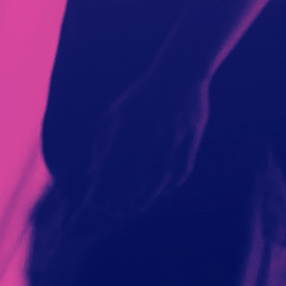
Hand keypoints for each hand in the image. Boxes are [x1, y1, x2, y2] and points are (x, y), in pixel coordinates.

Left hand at [80, 69, 214, 222]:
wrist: (181, 73)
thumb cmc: (142, 95)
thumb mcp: (115, 112)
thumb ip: (101, 141)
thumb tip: (93, 172)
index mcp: (126, 123)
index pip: (110, 162)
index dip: (102, 185)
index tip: (95, 202)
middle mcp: (150, 129)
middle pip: (136, 173)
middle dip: (126, 197)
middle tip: (119, 211)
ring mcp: (174, 133)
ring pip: (161, 173)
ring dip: (150, 194)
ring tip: (141, 206)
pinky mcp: (193, 135)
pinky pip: (184, 165)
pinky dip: (174, 182)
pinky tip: (165, 190)